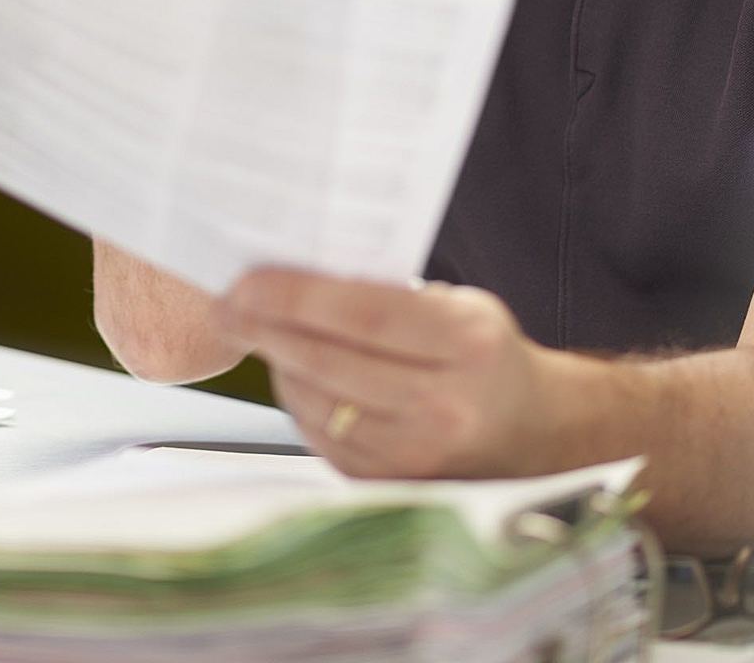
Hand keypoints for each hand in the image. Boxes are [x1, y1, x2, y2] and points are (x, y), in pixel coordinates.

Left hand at [220, 267, 560, 477]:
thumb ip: (391, 293)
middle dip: (265, 328)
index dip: (298, 295)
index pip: (366, 314)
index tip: (248, 279)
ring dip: (275, 362)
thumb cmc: (482, 355)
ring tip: (253, 330)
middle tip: (226, 303)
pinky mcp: (388, 483)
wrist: (527, 434)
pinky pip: (318, 435)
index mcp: (467, 344)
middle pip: (329, 361)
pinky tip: (289, 371)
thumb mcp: (458, 307)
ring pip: (315, 401)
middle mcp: (444, 405)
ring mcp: (414, 454)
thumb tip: (297, 269)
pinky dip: (296, 399)